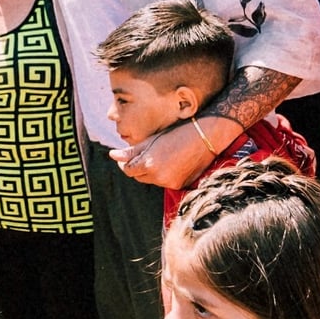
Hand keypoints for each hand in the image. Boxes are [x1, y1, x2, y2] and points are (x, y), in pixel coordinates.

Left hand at [108, 117, 240, 188]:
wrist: (206, 136)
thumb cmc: (178, 133)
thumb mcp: (152, 139)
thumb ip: (131, 151)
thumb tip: (113, 155)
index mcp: (149, 164)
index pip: (128, 170)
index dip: (126, 164)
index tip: (127, 158)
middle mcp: (159, 177)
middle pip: (139, 177)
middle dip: (137, 168)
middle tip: (142, 156)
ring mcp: (171, 183)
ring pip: (152, 181)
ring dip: (150, 172)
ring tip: (160, 156)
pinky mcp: (181, 185)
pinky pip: (165, 183)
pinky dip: (163, 175)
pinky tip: (170, 162)